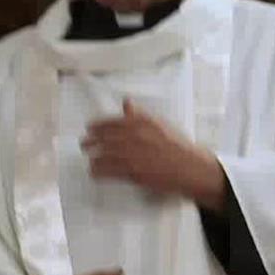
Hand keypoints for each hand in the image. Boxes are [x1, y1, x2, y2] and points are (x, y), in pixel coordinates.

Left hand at [81, 98, 227, 210]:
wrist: (191, 167)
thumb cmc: (179, 146)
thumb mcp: (160, 124)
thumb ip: (140, 115)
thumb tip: (127, 103)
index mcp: (142, 122)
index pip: (113, 121)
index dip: (98, 125)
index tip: (90, 127)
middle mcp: (135, 135)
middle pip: (105, 137)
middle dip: (91, 141)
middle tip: (84, 143)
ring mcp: (133, 154)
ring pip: (104, 154)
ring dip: (94, 156)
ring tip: (89, 158)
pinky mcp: (133, 171)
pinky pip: (109, 170)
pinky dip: (99, 170)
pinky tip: (94, 172)